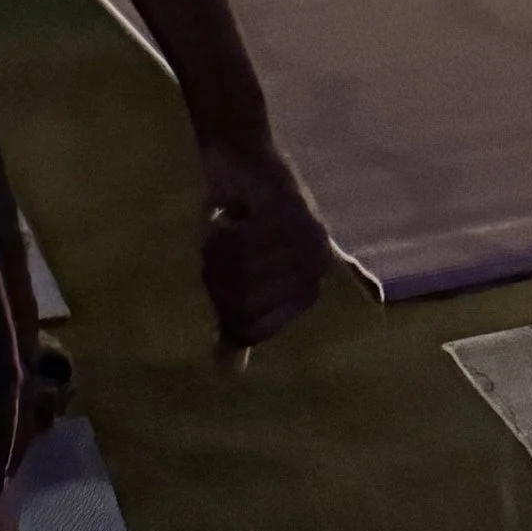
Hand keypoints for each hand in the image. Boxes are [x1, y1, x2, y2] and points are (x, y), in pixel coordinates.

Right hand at [197, 134, 329, 355]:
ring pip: (234, 275)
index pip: (250, 329)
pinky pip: (234, 244)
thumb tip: (228, 371)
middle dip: (217, 278)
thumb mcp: (241, 277)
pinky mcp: (291, 212)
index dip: (224, 309)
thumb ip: (243, 320)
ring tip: (230, 229)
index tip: (224, 279)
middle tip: (225, 248)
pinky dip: (218, 229)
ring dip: (216, 252)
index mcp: (308, 290)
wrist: (242, 159)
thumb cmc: (242, 221)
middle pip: (239, 305)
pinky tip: (231, 212)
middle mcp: (316, 269)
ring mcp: (307, 240)